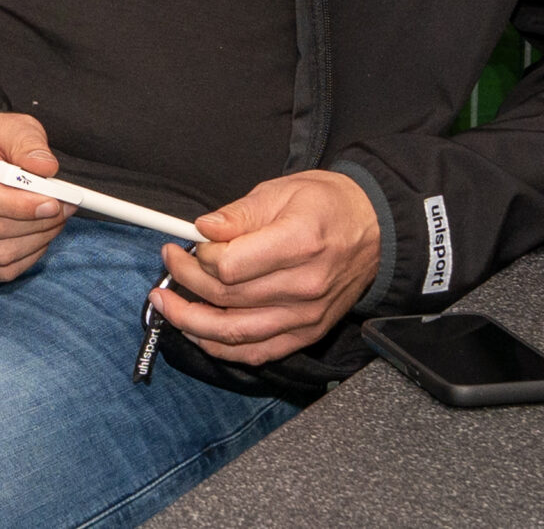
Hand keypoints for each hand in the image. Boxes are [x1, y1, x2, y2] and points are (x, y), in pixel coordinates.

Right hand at [0, 112, 69, 282]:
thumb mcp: (10, 127)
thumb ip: (29, 144)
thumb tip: (47, 170)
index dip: (16, 205)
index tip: (52, 203)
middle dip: (34, 223)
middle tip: (65, 209)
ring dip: (34, 242)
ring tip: (54, 220)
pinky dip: (24, 259)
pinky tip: (37, 238)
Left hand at [153, 171, 381, 364]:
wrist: (375, 230)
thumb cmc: (328, 205)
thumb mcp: (281, 190)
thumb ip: (238, 214)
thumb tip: (202, 229)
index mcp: (299, 243)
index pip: (230, 265)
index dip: (199, 256)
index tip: (188, 242)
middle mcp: (304, 286)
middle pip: (227, 297)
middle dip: (186, 282)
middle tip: (169, 264)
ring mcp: (306, 316)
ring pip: (235, 333)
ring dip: (191, 323)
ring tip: (167, 304)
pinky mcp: (307, 333)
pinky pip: (257, 352)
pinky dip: (222, 348)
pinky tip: (198, 333)